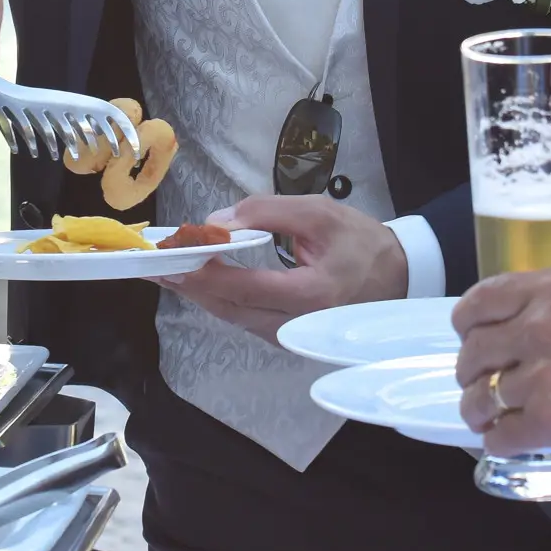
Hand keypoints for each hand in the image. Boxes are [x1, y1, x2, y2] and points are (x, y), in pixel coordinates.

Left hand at [155, 194, 410, 342]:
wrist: (400, 277)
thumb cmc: (362, 242)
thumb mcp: (320, 213)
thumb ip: (268, 213)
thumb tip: (216, 222)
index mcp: (312, 294)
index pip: (244, 287)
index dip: (203, 272)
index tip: (169, 255)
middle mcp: (298, 325)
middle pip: (229, 308)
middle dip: (188, 284)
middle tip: (151, 263)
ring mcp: (292, 338)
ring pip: (233, 317)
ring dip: (197, 292)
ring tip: (164, 269)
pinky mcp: (287, 338)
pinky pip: (243, 319)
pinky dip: (218, 298)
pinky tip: (197, 280)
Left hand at [451, 267, 550, 466]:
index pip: (485, 298)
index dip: (470, 321)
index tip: (471, 334)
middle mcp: (541, 324)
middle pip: (475, 349)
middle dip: (471, 370)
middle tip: (479, 383)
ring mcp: (541, 373)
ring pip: (481, 396)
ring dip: (479, 410)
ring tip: (486, 420)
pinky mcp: (548, 420)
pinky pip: (503, 435)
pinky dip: (500, 443)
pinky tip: (507, 444)